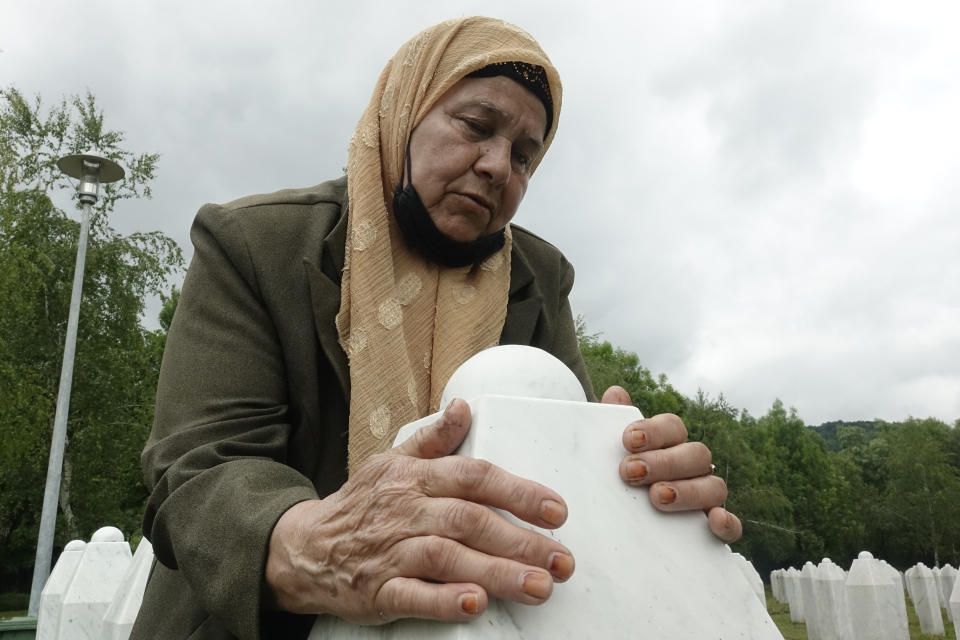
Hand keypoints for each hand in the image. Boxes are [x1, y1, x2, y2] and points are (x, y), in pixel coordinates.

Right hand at [263, 399, 574, 623]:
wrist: (304, 547)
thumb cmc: (361, 504)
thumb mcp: (392, 461)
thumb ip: (433, 439)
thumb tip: (464, 406)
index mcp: (415, 477)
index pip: (474, 477)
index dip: (518, 492)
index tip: (557, 511)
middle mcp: (406, 511)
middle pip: (469, 521)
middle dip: (520, 541)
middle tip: (563, 561)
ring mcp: (391, 552)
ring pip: (448, 558)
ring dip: (496, 573)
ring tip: (538, 587)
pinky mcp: (377, 591)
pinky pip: (412, 596)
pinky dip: (444, 602)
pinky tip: (476, 605)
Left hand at [601, 386, 742, 543]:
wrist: (621, 527)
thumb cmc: (619, 480)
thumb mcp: (610, 455)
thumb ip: (612, 423)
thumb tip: (615, 392)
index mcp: (670, 445)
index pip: (673, 427)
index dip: (653, 430)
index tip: (628, 440)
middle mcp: (692, 468)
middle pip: (696, 454)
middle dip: (664, 462)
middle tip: (631, 472)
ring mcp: (706, 498)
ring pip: (714, 487)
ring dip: (688, 491)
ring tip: (657, 497)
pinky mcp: (713, 531)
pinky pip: (732, 526)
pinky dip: (727, 523)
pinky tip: (713, 521)